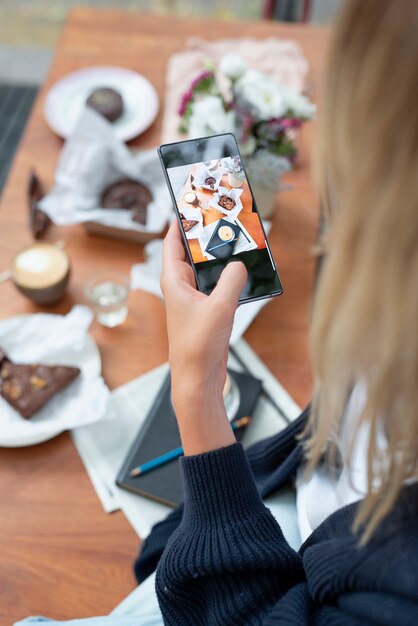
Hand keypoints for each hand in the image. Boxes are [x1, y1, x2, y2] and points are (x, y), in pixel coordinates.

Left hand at [161, 221, 246, 454]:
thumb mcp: (220, 308)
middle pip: (190, 252)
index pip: (171, 242)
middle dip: (205, 236)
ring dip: (219, 257)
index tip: (190, 202)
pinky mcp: (206, 311)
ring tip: (236, 240)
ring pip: (206, 270)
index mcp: (174, 281)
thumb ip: (232, 280)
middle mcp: (181, 288)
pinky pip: (217, 286)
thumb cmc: (198, 346)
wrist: (198, 379)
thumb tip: (239, 264)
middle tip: (222, 217)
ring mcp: (194, 300)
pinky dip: (228, 277)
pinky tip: (245, 272)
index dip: (179, 221)